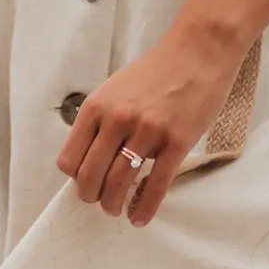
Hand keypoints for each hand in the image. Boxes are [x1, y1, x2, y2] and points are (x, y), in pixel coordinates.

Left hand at [58, 21, 241, 225]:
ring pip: (118, 185)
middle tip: (100, 202)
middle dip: (92, 197)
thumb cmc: (158, 71)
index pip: (70, 159)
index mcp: (97, 106)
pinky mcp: (176, 142)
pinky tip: (140, 217)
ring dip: (114, 205)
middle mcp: (117, 119)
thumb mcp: (116, 88)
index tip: (85, 183)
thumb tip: (89, 157)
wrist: (198, 52)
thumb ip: (101, 119)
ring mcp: (147, 131)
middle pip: (90, 177)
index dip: (76, 178)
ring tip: (118, 210)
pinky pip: (155, 186)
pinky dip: (144, 208)